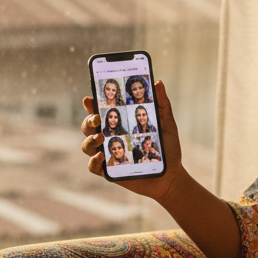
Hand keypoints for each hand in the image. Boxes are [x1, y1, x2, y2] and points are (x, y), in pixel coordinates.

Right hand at [80, 80, 183, 198]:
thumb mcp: (167, 123)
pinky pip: (92, 166)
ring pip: (87, 144)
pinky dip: (93, 161)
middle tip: (97, 118)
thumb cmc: (167, 148)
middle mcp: (109, 137)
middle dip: (88, 120)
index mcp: (120, 124)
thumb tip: (157, 82)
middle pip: (88, 126)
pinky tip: (101, 155)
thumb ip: (161, 103)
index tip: (89, 98)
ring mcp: (107, 154)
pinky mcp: (109, 171)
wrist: (171, 175)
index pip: (100, 111)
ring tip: (101, 137)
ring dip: (89, 139)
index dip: (91, 104)